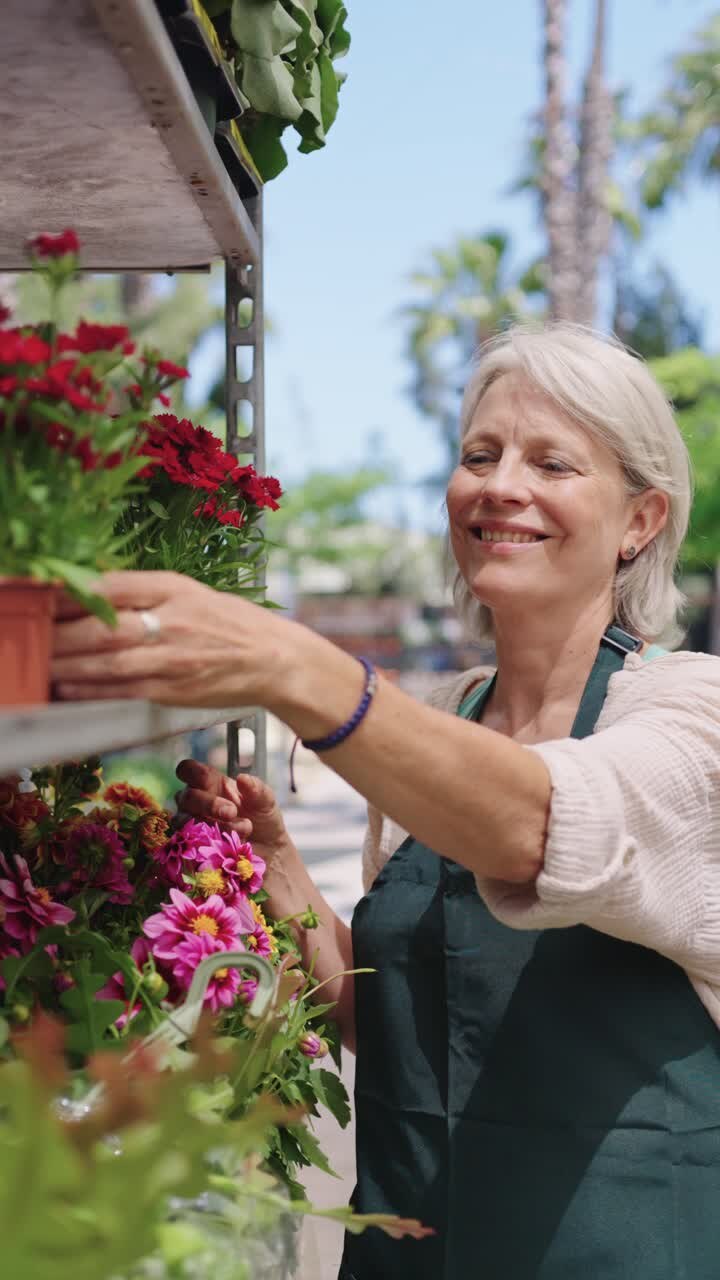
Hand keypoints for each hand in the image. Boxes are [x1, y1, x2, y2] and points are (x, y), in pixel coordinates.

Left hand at [51, 571, 291, 707]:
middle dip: (60, 634)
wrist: (276, 659)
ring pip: (109, 663)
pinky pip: (123, 691)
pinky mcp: (174, 691)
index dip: (73, 591)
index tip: (43, 596)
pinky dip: (91, 692)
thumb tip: (89, 592)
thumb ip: (143, 591)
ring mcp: (173, 659)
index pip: (113, 585)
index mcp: (175, 588)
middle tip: (32, 635)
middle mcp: (173, 621)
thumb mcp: (190, 591)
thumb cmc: (229, 622)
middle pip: (104, 627)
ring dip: (68, 667)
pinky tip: (67, 689)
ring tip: (42, 666)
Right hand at [174, 758, 290, 867]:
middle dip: (209, 804)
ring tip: (242, 830)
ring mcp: (192, 826)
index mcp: (211, 783)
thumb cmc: (262, 820)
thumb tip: (242, 778)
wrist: (269, 852)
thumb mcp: (265, 801)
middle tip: (232, 812)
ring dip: (212, 825)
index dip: (190, 771)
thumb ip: (256, 788)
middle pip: (186, 797)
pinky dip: (210, 842)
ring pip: (186, 821)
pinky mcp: (194, 848)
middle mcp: (196, 803)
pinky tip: (230, 844)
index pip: (188, 770)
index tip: (206, 779)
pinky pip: (190, 844)